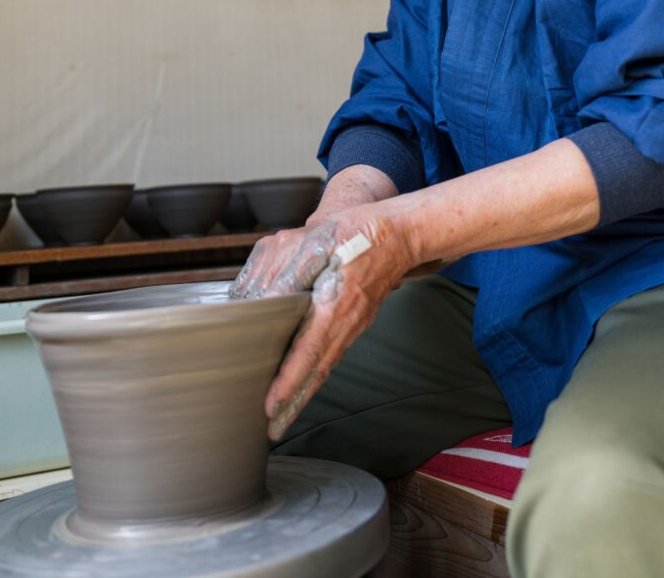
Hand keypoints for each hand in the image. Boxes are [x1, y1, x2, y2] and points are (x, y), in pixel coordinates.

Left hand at [231, 208, 415, 440]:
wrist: (399, 232)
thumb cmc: (358, 232)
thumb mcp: (317, 242)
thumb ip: (289, 272)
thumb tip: (264, 300)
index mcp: (335, 305)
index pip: (308, 353)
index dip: (288, 382)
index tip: (269, 407)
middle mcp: (347, 323)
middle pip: (317, 373)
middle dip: (294, 404)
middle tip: (272, 432)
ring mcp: (355, 325)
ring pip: (325, 367)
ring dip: (304, 394)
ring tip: (283, 416)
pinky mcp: (357, 320)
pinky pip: (333, 355)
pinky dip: (315, 374)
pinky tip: (305, 379)